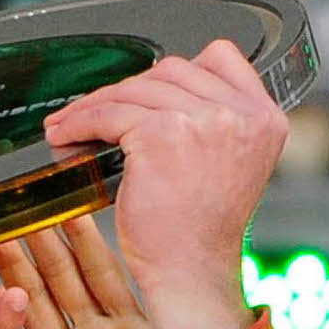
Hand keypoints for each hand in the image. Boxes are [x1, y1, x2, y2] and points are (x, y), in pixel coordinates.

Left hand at [0, 217, 237, 328]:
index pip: (23, 309)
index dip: (4, 276)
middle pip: (51, 283)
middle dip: (28, 246)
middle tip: (4, 207)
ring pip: (82, 275)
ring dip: (60, 241)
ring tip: (38, 203)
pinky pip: (120, 284)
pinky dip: (101, 253)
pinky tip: (83, 221)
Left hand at [44, 41, 287, 328]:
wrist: (189, 271)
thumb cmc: (197, 233)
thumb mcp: (226, 167)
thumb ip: (213, 125)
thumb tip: (160, 96)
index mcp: (263, 117)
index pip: (220, 58)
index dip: (174, 74)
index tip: (142, 92)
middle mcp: (240, 113)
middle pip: (169, 72)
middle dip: (125, 90)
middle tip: (92, 110)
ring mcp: (203, 120)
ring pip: (134, 90)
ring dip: (94, 105)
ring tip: (68, 124)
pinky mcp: (161, 133)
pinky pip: (108, 113)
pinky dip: (80, 121)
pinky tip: (65, 135)